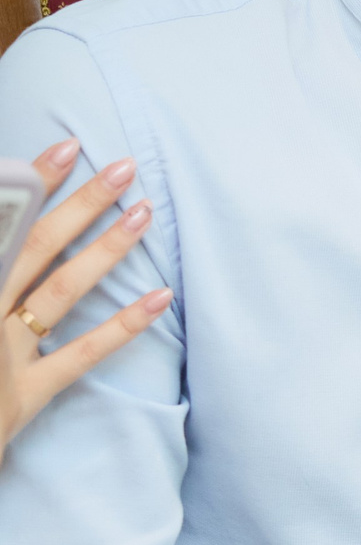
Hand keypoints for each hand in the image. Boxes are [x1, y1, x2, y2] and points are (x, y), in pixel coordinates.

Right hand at [1, 140, 168, 453]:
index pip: (0, 226)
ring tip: (144, 212)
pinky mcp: (24, 395)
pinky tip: (161, 296)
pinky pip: (79, 355)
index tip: (66, 149)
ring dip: (104, 249)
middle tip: (122, 166)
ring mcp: (2, 355)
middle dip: (79, 204)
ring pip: (59, 291)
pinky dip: (121, 326)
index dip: (31, 185)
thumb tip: (11, 228)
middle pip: (33, 247)